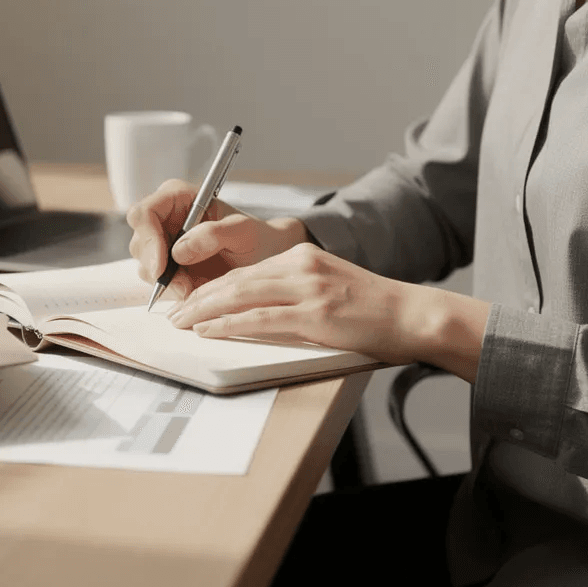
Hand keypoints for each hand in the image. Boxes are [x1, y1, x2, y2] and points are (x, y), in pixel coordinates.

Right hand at [126, 179, 312, 300]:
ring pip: (144, 264)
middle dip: (156, 267)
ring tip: (192, 287)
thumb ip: (214, 234)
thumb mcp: (242, 232)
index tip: (162, 266)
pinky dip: (170, 289)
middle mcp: (163, 217)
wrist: (261, 258)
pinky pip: (155, 280)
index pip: (145, 213)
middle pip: (139, 242)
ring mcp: (162, 242)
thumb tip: (180, 249)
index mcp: (177, 197)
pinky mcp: (165, 265)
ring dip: (165, 281)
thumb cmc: (255, 238)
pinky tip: (190, 289)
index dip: (148, 239)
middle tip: (182, 285)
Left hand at [166, 242, 490, 379]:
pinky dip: (228, 324)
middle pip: (235, 279)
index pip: (245, 271)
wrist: (413, 315)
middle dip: (199, 297)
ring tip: (181, 322)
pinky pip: (259, 318)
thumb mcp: (330, 288)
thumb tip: (256, 310)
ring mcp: (308, 289)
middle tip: (174, 312)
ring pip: (240, 295)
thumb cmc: (374, 310)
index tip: (190, 300)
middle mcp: (301, 266)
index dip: (212, 287)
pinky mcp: (316, 313)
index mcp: (302, 257)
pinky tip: (208, 329)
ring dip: (204, 310)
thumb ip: (295, 293)